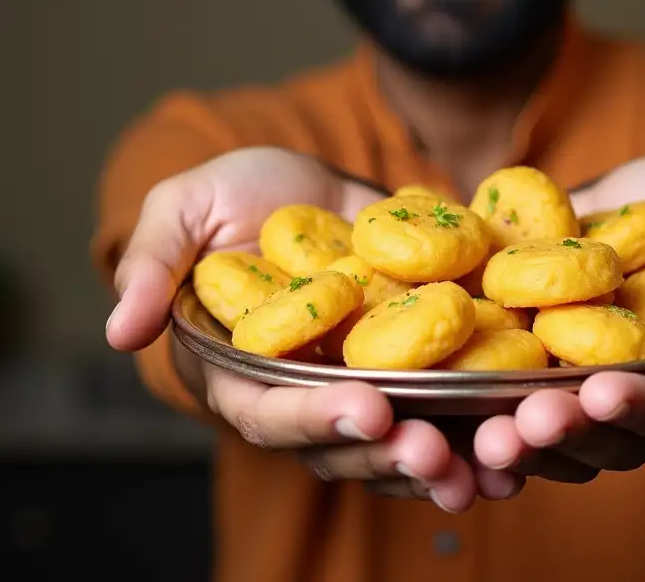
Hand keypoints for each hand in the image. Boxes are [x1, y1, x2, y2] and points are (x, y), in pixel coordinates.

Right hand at [104, 146, 517, 511]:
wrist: (307, 176)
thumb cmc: (233, 192)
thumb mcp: (182, 209)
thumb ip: (151, 264)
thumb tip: (120, 331)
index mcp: (243, 371)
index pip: (271, 411)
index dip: (314, 418)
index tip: (365, 410)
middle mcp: (307, 389)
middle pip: (346, 445)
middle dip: (392, 456)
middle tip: (439, 455)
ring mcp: (366, 377)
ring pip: (404, 437)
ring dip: (448, 457)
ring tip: (495, 467)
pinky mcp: (415, 355)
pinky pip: (448, 397)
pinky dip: (482, 418)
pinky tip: (524, 431)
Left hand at [473, 154, 644, 483]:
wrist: (622, 204)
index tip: (609, 391)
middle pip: (615, 435)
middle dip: (571, 434)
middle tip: (525, 427)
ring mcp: (590, 393)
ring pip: (561, 438)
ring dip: (522, 444)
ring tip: (482, 438)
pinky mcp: (539, 376)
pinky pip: (514, 410)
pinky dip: (485, 423)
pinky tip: (449, 424)